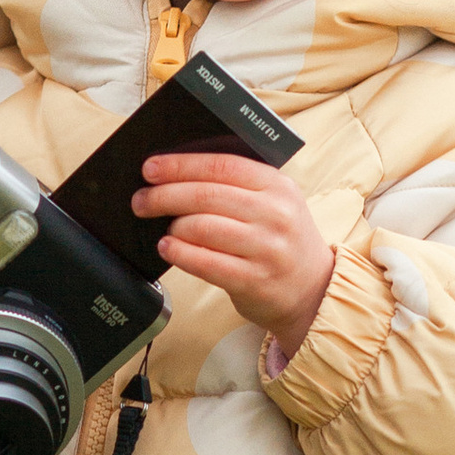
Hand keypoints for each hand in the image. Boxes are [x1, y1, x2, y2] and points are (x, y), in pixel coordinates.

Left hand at [136, 149, 335, 352]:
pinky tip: (167, 248)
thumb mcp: (275, 203)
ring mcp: (266, 249)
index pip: (221, 165)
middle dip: (165, 195)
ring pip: (202, 227)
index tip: (151, 168)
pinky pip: (205, 262)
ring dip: (173, 226)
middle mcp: (276, 214)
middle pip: (206, 195)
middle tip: (142, 200)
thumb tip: (177, 174)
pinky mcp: (254, 280)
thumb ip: (238, 185)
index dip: (181, 165)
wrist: (313, 289)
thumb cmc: (281, 240)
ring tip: (163, 228)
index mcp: (278, 186)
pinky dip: (179, 253)